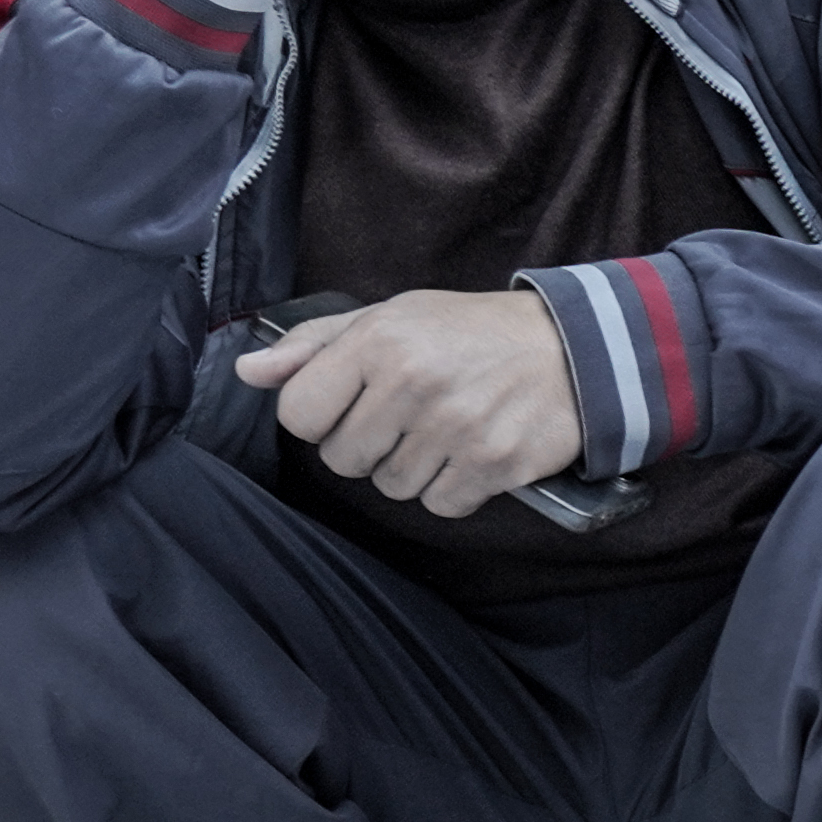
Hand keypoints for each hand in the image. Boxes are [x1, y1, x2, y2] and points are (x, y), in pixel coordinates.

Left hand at [233, 289, 583, 516]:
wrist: (573, 349)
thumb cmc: (472, 332)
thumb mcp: (393, 317)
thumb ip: (316, 344)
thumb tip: (248, 372)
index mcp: (379, 341)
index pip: (299, 414)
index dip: (321, 417)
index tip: (352, 405)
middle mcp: (412, 383)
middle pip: (343, 459)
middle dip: (369, 445)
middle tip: (407, 417)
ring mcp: (454, 428)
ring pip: (392, 487)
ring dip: (413, 469)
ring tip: (445, 431)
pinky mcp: (492, 463)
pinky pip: (440, 504)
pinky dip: (453, 488)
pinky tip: (472, 453)